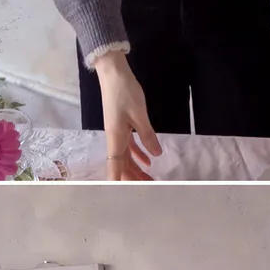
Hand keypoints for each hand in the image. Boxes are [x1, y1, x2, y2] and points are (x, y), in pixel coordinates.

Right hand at [96, 51, 160, 181]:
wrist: (113, 72)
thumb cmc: (124, 91)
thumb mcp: (139, 115)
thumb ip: (148, 136)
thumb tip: (156, 155)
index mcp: (115, 139)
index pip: (115, 167)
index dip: (118, 183)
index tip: (122, 197)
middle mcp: (114, 139)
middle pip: (123, 166)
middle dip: (134, 179)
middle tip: (149, 190)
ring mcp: (117, 133)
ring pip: (126, 157)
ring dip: (137, 169)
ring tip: (150, 180)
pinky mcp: (121, 126)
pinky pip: (129, 146)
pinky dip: (138, 154)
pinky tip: (149, 160)